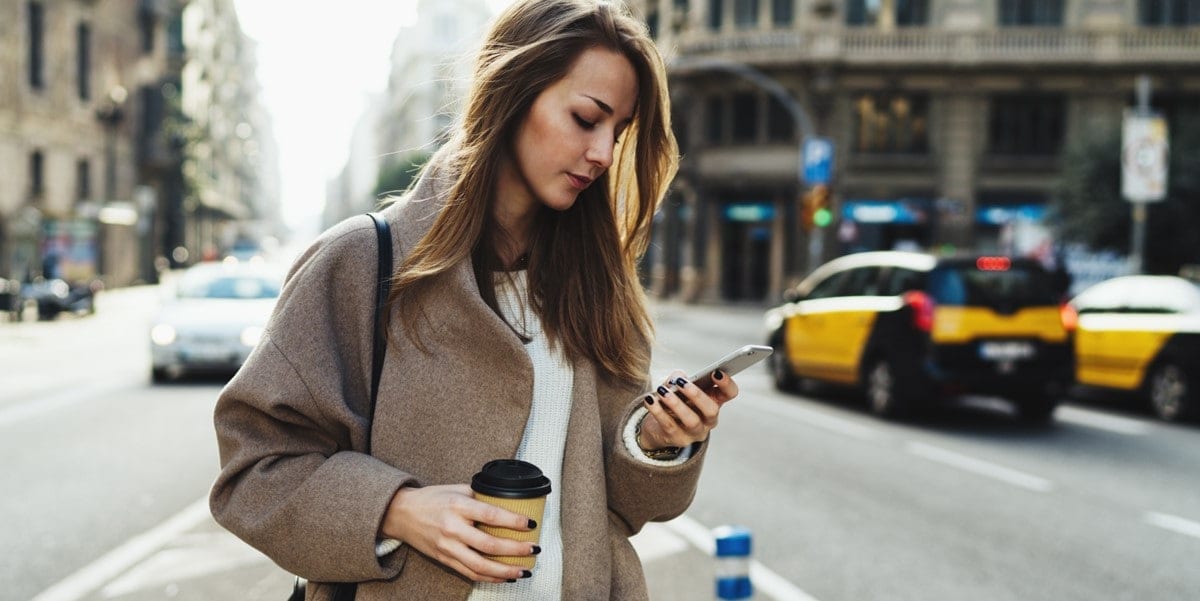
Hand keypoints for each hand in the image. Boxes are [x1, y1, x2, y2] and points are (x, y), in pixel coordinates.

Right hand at [379, 484, 536, 582]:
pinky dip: (490, 578)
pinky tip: (505, 577)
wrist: (402, 514)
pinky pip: (470, 573)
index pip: (490, 515)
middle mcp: (452, 528)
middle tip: (533, 549)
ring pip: (480, 566)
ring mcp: (448, 547)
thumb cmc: (432, 498)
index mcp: (457, 506)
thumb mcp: (457, 489)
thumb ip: (480, 497)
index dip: (513, 521)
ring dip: (505, 571)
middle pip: (489, 544)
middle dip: (515, 550)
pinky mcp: (444, 559)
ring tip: (524, 571)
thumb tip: (508, 503)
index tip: (531, 524)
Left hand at [638, 369, 738, 449]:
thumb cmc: (673, 401)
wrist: (657, 427)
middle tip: (681, 382)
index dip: (726, 383)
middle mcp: (708, 420)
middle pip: (711, 410)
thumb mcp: (676, 387)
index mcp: (714, 401)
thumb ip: (678, 378)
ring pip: (691, 421)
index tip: (716, 372)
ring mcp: (695, 432)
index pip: (729, 393)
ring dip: (676, 404)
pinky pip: (669, 425)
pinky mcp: (678, 440)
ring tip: (662, 391)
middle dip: (697, 395)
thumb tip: (677, 377)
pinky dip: (658, 411)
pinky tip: (650, 400)